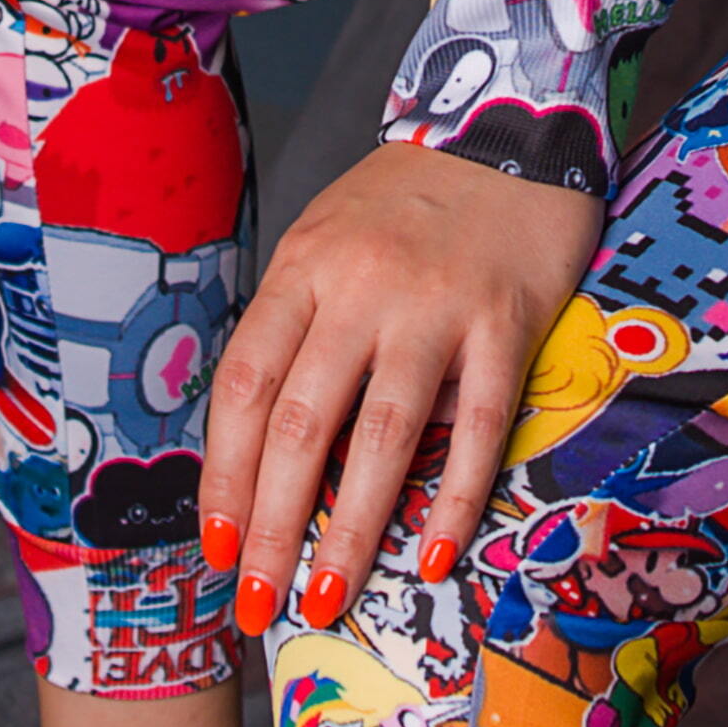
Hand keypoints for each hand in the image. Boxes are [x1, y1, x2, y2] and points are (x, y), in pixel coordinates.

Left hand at [201, 139, 603, 629]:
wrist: (511, 122)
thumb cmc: (409, 200)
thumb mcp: (326, 241)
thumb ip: (298, 326)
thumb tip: (266, 441)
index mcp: (302, 270)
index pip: (245, 389)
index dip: (225, 476)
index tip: (217, 547)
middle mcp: (360, 289)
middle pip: (301, 426)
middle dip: (272, 528)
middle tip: (258, 604)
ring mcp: (435, 306)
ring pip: (382, 437)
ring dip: (349, 531)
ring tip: (327, 599)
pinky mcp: (507, 321)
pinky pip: (479, 425)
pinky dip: (454, 497)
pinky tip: (431, 555)